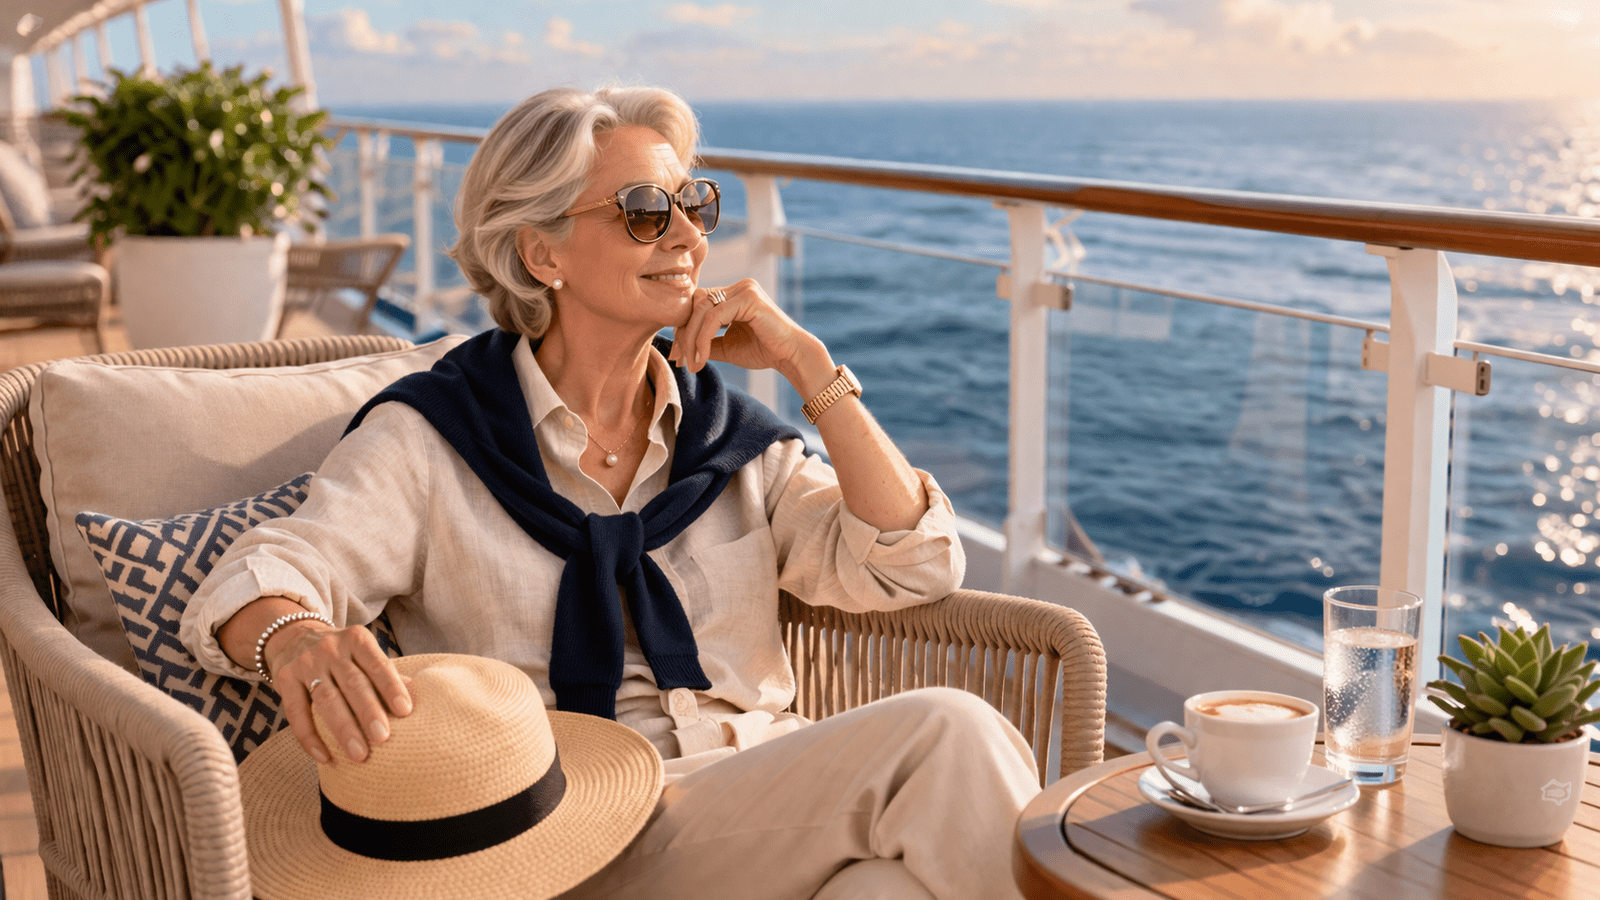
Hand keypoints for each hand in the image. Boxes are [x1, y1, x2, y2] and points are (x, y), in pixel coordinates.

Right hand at [266, 621, 411, 763]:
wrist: (293, 637)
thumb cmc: (342, 654)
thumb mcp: (362, 654)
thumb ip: (383, 674)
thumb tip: (416, 697)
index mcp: (356, 639)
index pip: (377, 664)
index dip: (391, 687)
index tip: (405, 711)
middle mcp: (330, 648)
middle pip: (353, 683)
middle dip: (368, 712)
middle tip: (383, 737)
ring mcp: (306, 663)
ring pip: (326, 699)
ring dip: (344, 729)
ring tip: (359, 754)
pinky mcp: (284, 678)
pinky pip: (296, 712)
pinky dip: (309, 737)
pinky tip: (324, 757)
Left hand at [668, 278, 825, 383]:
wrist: (791, 357)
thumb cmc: (765, 351)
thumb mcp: (727, 346)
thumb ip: (706, 342)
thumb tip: (680, 349)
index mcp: (734, 294)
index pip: (698, 304)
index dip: (684, 329)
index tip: (678, 356)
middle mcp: (739, 287)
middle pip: (696, 303)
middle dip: (684, 334)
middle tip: (680, 360)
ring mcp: (744, 289)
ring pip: (702, 310)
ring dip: (692, 339)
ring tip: (692, 363)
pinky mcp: (748, 298)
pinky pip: (714, 317)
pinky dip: (703, 339)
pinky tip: (702, 358)